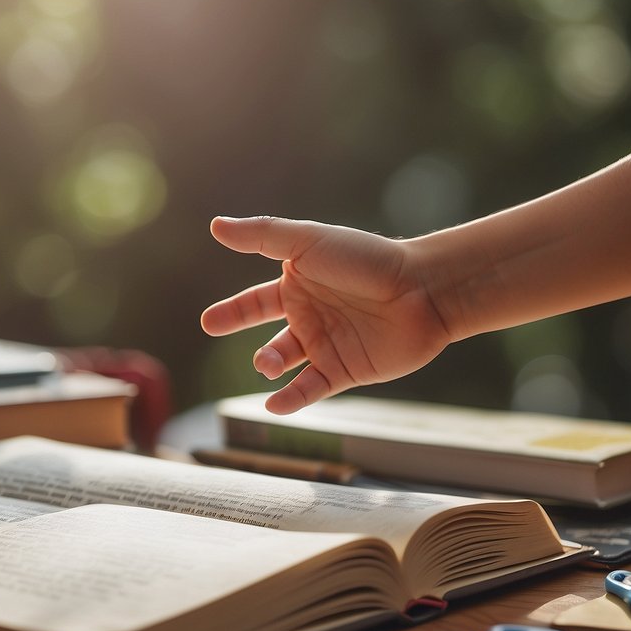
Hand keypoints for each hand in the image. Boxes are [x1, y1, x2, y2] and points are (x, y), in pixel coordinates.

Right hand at [200, 216, 453, 413]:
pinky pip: (310, 389)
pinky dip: (290, 399)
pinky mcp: (345, 371)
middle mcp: (311, 315)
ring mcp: (327, 345)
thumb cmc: (365, 260)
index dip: (233, 311)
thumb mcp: (307, 241)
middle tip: (215, 331)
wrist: (421, 291)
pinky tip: (274, 404)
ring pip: (285, 361)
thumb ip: (262, 236)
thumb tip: (216, 226)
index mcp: (300, 284)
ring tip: (266, 362)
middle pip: (268, 333)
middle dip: (243, 332)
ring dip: (269, 362)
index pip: (256, 301)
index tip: (209, 322)